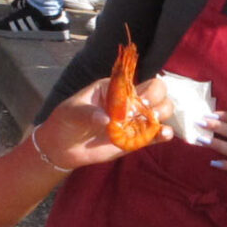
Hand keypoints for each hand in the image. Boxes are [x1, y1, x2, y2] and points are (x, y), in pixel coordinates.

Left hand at [30, 76, 158, 170]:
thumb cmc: (66, 121)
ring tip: (152, 124)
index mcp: (115, 88)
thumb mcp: (72, 113)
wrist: (62, 147)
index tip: (140, 100)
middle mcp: (129, 101)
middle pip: (157, 92)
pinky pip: (155, 134)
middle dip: (157, 100)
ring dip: (162, 115)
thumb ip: (87, 114)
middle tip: (147, 112)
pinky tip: (163, 135)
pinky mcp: (136, 139)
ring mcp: (134, 120)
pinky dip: (164, 134)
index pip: (138, 80)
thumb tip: (106, 120)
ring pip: (161, 111)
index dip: (146, 88)